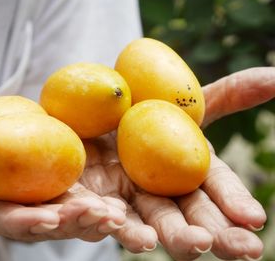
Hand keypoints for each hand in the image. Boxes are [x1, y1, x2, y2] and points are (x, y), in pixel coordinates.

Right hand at [0, 95, 125, 242]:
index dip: (18, 221)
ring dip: (88, 217)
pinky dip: (90, 199)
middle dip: (68, 223)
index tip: (48, 220)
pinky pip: (64, 190)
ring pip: (55, 211)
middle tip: (102, 219)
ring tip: (119, 217)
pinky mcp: (37, 177)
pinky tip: (117, 203)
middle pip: (33, 220)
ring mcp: (19, 193)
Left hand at [79, 67, 274, 259]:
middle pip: (183, 218)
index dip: (233, 203)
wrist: (86, 111)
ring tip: (191, 246)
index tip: (255, 218)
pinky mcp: (87, 201)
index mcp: (180, 173)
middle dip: (213, 234)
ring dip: (166, 236)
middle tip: (241, 250)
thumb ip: (226, 96)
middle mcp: (154, 193)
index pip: (211, 190)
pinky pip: (91, 214)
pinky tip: (112, 219)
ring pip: (142, 225)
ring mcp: (121, 200)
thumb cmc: (140, 110)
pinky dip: (101, 219)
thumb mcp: (181, 101)